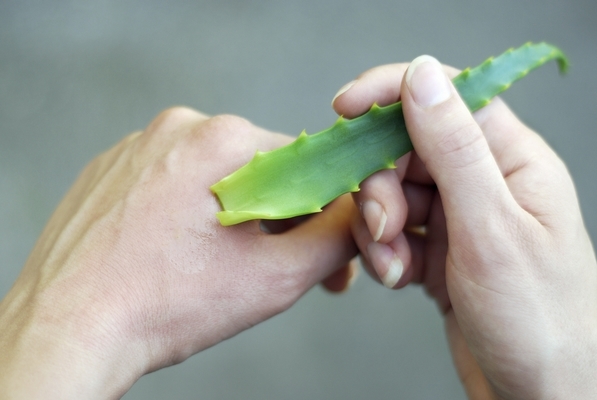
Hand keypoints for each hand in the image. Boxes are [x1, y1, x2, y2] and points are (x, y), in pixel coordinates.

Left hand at [0, 108, 356, 398]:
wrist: (67, 330)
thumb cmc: (164, 305)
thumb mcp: (274, 277)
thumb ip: (335, 240)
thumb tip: (358, 218)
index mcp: (220, 139)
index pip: (303, 162)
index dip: (322, 210)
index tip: (322, 251)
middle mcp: (176, 128)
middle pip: (258, 171)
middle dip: (277, 220)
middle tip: (272, 270)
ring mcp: (136, 147)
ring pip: (213, 179)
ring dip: (232, 219)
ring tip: (218, 268)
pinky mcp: (110, 172)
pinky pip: (170, 186)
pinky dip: (187, 217)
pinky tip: (178, 257)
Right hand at [333, 58, 596, 397]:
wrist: (538, 397)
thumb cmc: (537, 319)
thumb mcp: (492, 229)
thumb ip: (454, 149)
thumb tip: (423, 76)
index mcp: (513, 160)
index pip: (449, 97)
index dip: (393, 93)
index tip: (344, 108)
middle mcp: (485, 181)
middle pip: (409, 149)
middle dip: (382, 186)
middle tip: (384, 227)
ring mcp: (461, 216)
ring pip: (394, 192)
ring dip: (379, 227)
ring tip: (392, 265)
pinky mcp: (440, 248)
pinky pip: (394, 230)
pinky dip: (385, 251)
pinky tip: (397, 277)